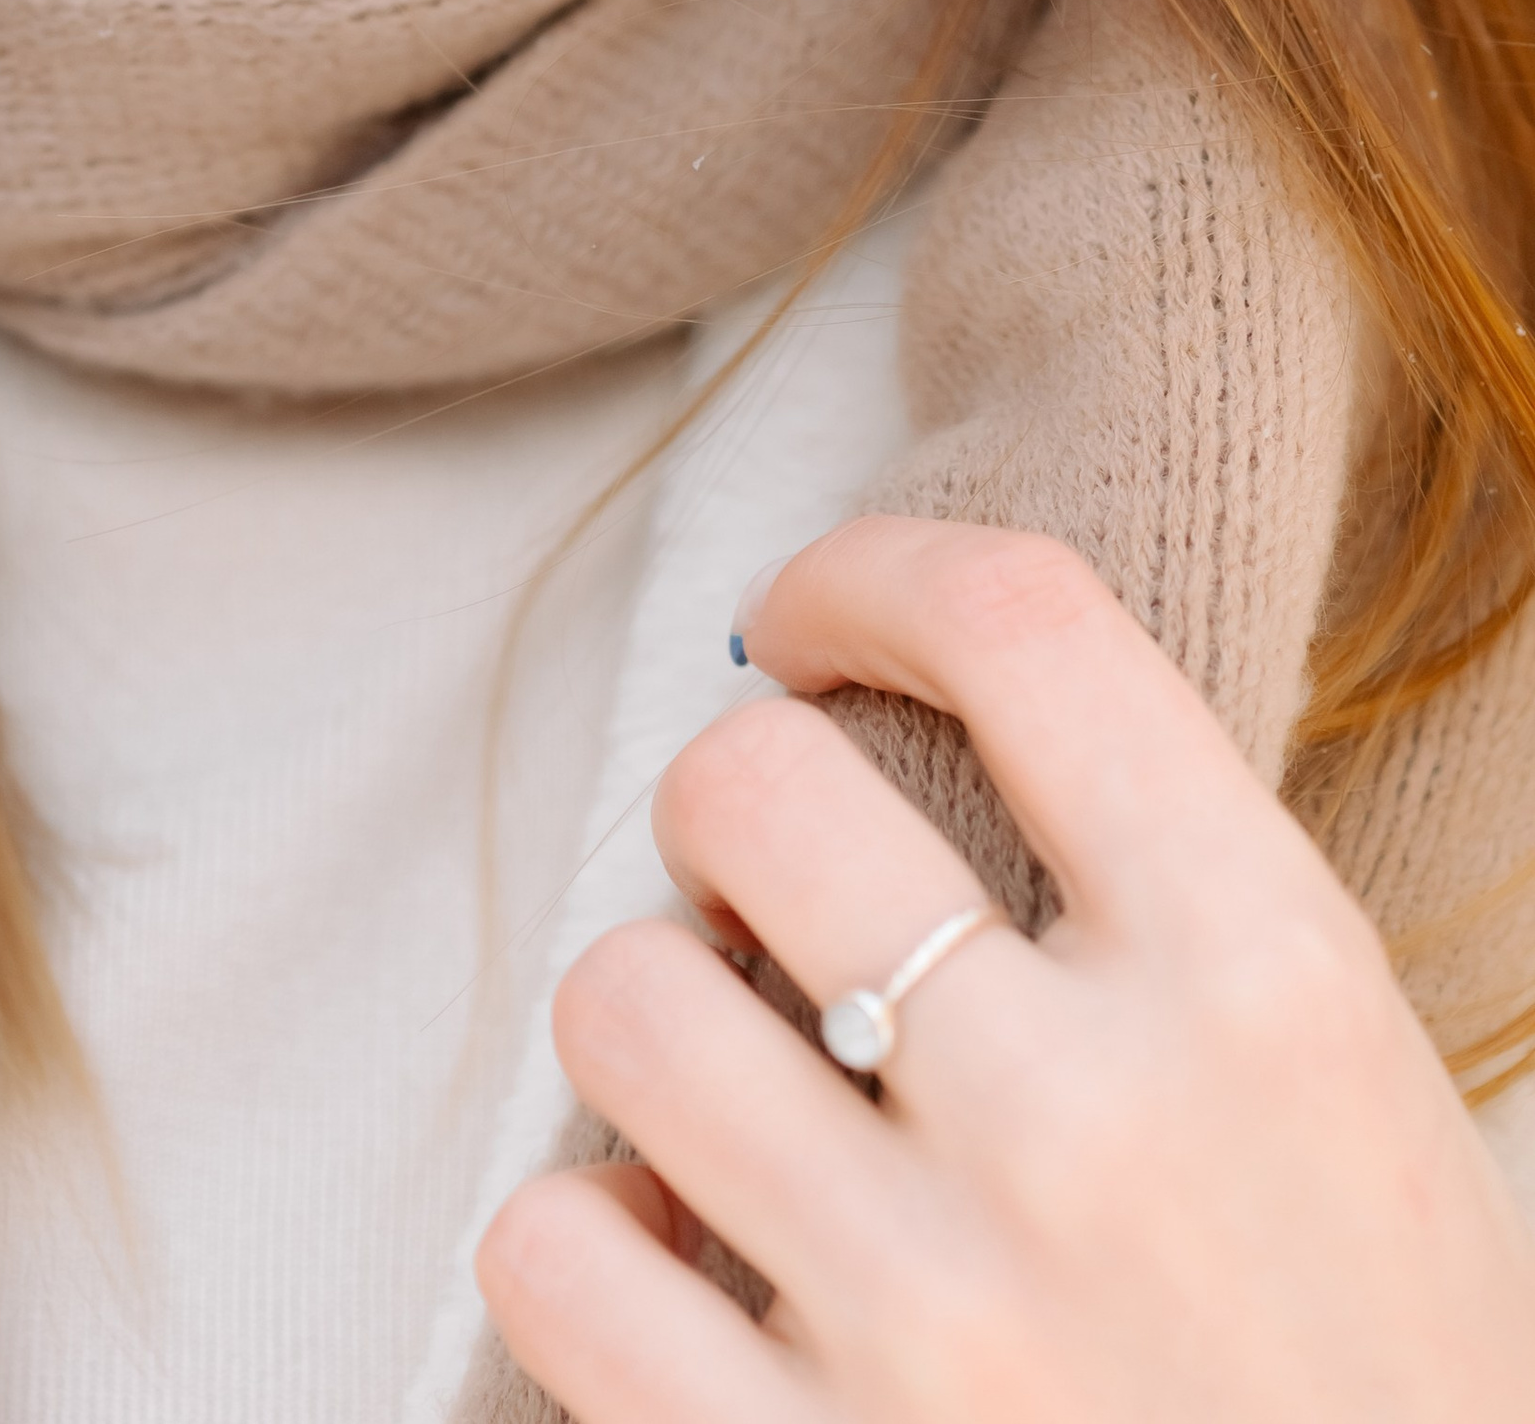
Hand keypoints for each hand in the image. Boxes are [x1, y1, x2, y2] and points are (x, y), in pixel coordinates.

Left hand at [478, 516, 1534, 1421]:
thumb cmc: (1368, 1394)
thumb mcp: (1349, 1108)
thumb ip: (1164, 912)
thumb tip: (908, 722)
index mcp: (1266, 994)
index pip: (1020, 625)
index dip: (871, 575)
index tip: (816, 622)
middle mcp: (1088, 1134)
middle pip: (751, 787)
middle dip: (732, 813)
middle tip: (772, 896)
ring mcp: (927, 1321)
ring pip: (619, 1000)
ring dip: (661, 1030)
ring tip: (741, 1100)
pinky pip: (548, 1247)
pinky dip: (586, 1244)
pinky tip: (678, 1272)